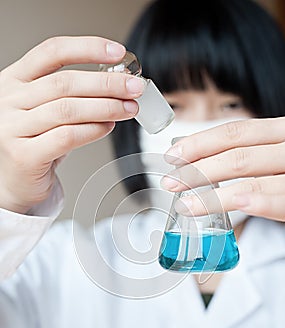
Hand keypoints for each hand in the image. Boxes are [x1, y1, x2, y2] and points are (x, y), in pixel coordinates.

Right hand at [0, 36, 143, 213]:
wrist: (13, 182)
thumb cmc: (34, 144)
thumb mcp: (46, 111)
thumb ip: (72, 96)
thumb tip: (117, 85)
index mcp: (15, 80)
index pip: (52, 52)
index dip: (87, 48)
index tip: (117, 53)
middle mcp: (9, 100)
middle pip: (64, 83)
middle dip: (106, 84)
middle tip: (133, 88)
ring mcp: (13, 128)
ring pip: (68, 110)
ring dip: (105, 107)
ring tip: (127, 109)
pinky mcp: (24, 155)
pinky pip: (66, 137)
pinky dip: (92, 130)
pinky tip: (107, 127)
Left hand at [161, 117, 284, 228]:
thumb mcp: (280, 153)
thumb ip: (248, 152)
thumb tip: (196, 156)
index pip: (235, 132)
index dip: (200, 143)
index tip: (173, 155)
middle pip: (237, 156)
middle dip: (198, 170)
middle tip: (171, 183)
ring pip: (250, 181)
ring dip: (211, 195)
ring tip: (185, 204)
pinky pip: (275, 202)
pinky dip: (250, 204)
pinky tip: (227, 206)